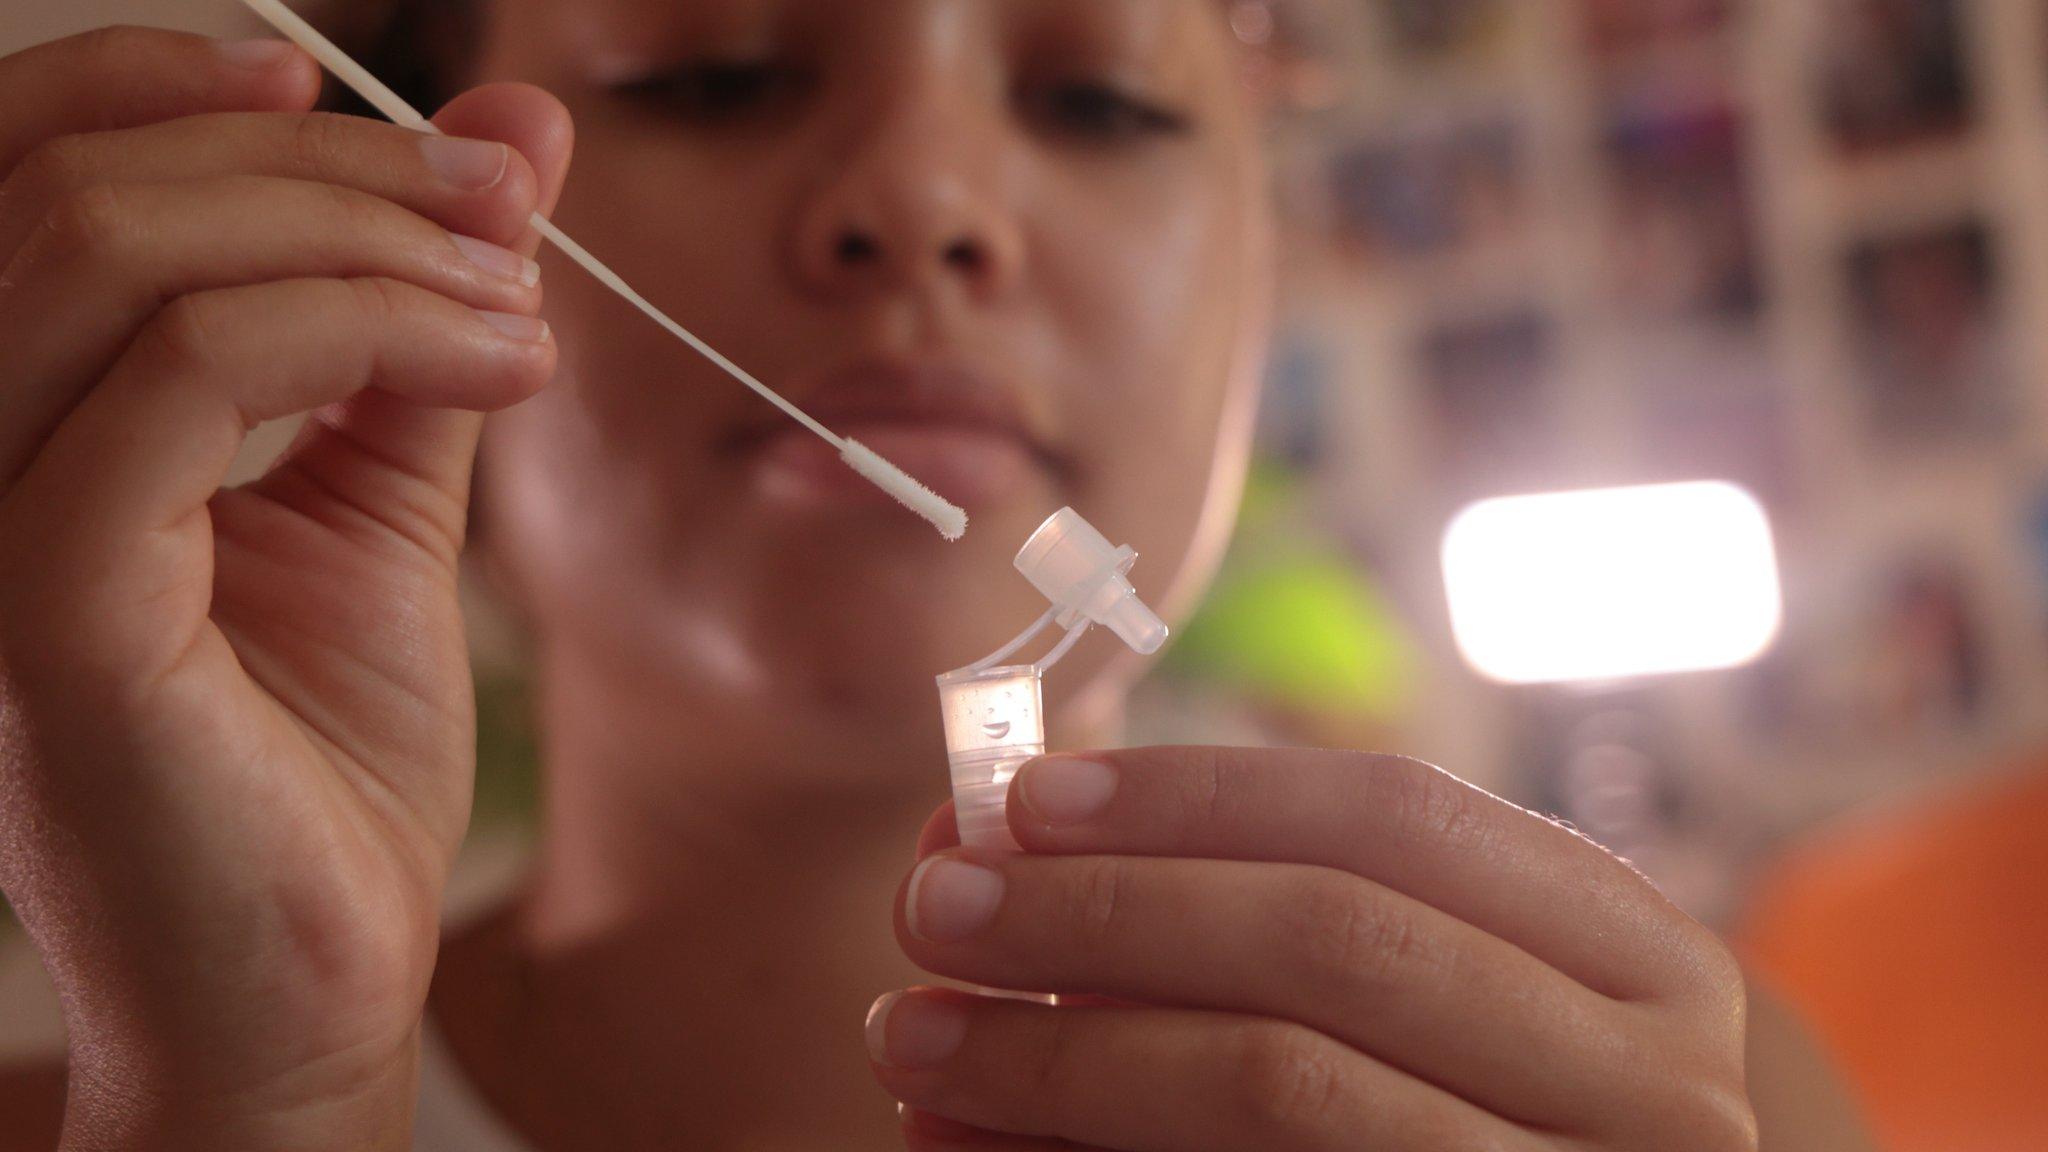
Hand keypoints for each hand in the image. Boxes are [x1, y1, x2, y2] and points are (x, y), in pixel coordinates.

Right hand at [0, 27, 570, 1150]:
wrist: (309, 987)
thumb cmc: (321, 767)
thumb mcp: (380, 501)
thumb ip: (416, 321)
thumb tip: (507, 144)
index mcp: (2, 428)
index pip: (21, 176)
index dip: (166, 87)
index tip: (355, 93)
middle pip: (79, 188)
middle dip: (322, 159)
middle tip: (498, 202)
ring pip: (116, 255)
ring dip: (359, 234)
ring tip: (516, 294)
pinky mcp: (44, 609)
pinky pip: (187, 376)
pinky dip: (367, 329)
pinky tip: (499, 365)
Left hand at [872, 747, 1754, 1150]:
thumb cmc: (1471, 1107)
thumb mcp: (1421, 987)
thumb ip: (1252, 905)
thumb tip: (988, 839)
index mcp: (1639, 957)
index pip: (1395, 815)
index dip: (1195, 792)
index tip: (1025, 796)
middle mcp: (1653, 1082)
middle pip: (1333, 939)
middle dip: (1107, 909)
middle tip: (938, 905)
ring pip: (1283, 1085)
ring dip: (1063, 1048)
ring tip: (914, 1032)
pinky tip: (977, 1136)